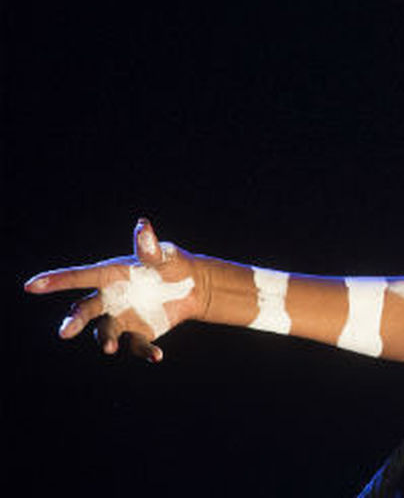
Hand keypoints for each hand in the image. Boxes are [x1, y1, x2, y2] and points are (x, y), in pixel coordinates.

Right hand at [24, 218, 208, 361]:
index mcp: (109, 276)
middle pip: (83, 311)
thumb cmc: (171, 264)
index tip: (31, 285)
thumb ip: (150, 247)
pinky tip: (157, 355)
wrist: (193, 287)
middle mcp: (109, 299)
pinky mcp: (138, 333)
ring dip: (106, 340)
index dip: (55, 281)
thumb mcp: (162, 255)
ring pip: (105, 332)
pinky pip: (136, 345)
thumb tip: (143, 227)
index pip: (78, 277)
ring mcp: (121, 318)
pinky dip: (144, 351)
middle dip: (73, 321)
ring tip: (110, 349)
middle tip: (65, 332)